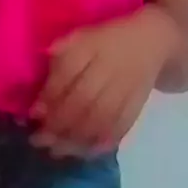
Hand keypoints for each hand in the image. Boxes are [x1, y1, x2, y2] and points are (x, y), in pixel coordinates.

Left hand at [30, 9, 177, 156]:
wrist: (154, 40)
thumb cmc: (108, 39)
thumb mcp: (83, 35)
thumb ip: (62, 52)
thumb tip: (43, 67)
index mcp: (94, 46)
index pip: (69, 72)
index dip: (50, 95)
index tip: (34, 113)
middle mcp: (110, 68)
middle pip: (84, 99)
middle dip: (60, 123)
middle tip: (40, 140)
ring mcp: (126, 87)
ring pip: (101, 117)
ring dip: (78, 138)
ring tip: (58, 151)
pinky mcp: (138, 103)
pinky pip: (122, 125)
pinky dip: (104, 141)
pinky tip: (87, 152)